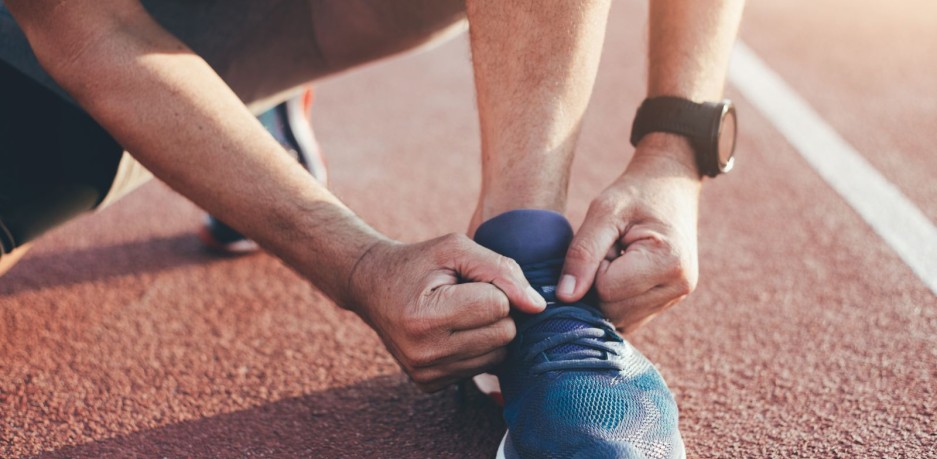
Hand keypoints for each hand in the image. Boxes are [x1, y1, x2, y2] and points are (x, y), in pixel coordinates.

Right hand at [347, 233, 545, 391]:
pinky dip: (475, 347)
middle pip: (503, 334)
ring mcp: (426, 373)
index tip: (467, 280)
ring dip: (488, 330)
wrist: (372, 286)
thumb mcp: (456, 249)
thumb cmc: (418, 263)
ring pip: (498, 355)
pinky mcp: (429, 384)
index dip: (493, 286)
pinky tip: (451, 330)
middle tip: (465, 295)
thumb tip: (538, 306)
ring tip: (458, 311)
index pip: (498, 306)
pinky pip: (482, 368)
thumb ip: (501, 270)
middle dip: (495, 310)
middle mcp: (424, 353)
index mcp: (425, 318)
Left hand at [557, 137, 701, 332]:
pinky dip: (616, 301)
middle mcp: (679, 287)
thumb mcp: (603, 212)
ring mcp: (676, 298)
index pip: (606, 290)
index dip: (593, 268)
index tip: (606, 242)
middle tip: (611, 249)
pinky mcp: (668, 303)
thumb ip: (582, 254)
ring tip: (619, 258)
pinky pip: (628, 319)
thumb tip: (564, 296)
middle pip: (612, 311)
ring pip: (619, 320)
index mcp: (668, 262)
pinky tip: (622, 273)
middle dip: (598, 284)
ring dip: (606, 294)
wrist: (670, 185)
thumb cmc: (636, 193)